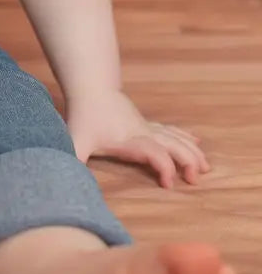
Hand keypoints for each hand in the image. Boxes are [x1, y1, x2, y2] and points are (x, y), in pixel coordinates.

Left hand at [66, 90, 209, 187]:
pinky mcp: (145, 124)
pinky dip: (185, 138)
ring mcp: (146, 127)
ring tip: (205, 167)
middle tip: (195, 179)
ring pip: (175, 137)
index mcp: (129, 140)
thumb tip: (68, 179)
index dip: (164, 167)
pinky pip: (170, 131)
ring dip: (191, 152)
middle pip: (172, 144)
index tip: (169, 185)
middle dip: (186, 161)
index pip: (153, 153)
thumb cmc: (83, 117)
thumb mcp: (75, 141)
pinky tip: (196, 142)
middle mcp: (142, 133)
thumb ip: (73, 160)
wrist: (90, 88)